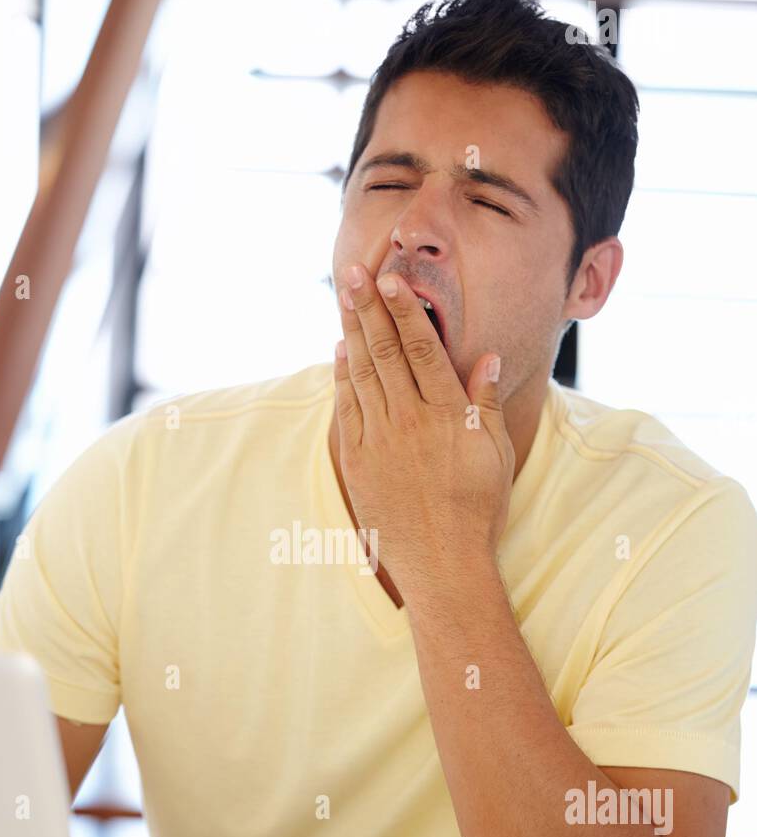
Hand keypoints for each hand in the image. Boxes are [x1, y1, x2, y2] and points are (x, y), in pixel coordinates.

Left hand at [334, 262, 513, 602]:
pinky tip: (340, 352)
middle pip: (384, 353)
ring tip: (343, 298)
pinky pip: (347, 409)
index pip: (422, 350)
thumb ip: (484, 403)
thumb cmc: (477, 510)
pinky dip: (342, 377)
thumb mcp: (495, 455)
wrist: (442, 564)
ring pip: (361, 374)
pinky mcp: (357, 461)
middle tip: (352, 272)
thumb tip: (486, 358)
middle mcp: (408, 421)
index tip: (390, 280)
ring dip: (351, 333)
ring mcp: (378, 440)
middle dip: (368, 308)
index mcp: (446, 415)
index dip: (403, 312)